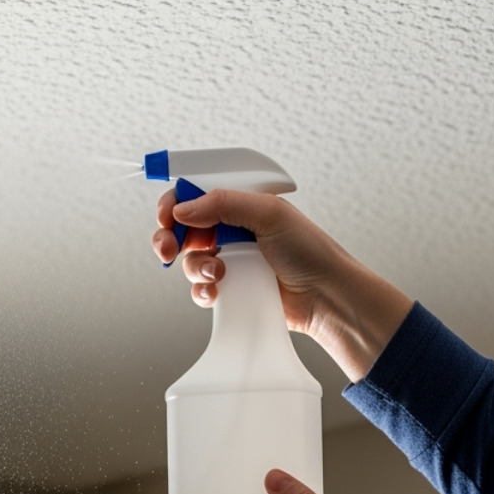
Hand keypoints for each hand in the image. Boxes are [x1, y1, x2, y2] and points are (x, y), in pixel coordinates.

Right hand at [151, 187, 413, 380]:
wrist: (326, 298)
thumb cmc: (310, 251)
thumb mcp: (269, 214)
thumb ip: (224, 204)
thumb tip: (183, 209)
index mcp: (241, 204)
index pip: (196, 195)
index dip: (175, 204)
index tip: (167, 217)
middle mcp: (232, 229)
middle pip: (183, 228)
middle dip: (169, 237)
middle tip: (167, 249)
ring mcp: (230, 259)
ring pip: (190, 260)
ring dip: (195, 267)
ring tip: (217, 273)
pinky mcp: (231, 287)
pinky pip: (201, 287)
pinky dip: (202, 290)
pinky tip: (216, 292)